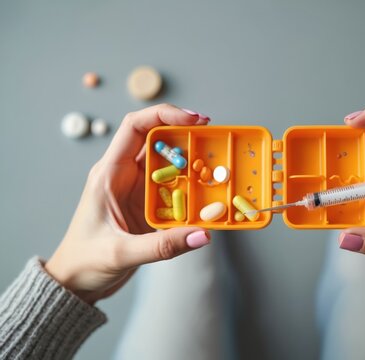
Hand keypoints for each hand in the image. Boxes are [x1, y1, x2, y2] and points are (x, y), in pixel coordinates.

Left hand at [45, 104, 211, 304]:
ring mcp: (137, 189)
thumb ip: (163, 245)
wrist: (76, 282)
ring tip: (216, 163)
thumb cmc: (85, 261)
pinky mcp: (148, 205)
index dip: (164, 115)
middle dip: (186, 134)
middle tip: (213, 137)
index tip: (194, 119)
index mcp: (109, 173)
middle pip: (157, 140)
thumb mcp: (121, 253)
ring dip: (192, 161)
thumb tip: (203, 234)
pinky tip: (208, 191)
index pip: (135, 127)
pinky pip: (174, 187)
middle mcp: (124, 175)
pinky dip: (192, 187)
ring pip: (169, 163)